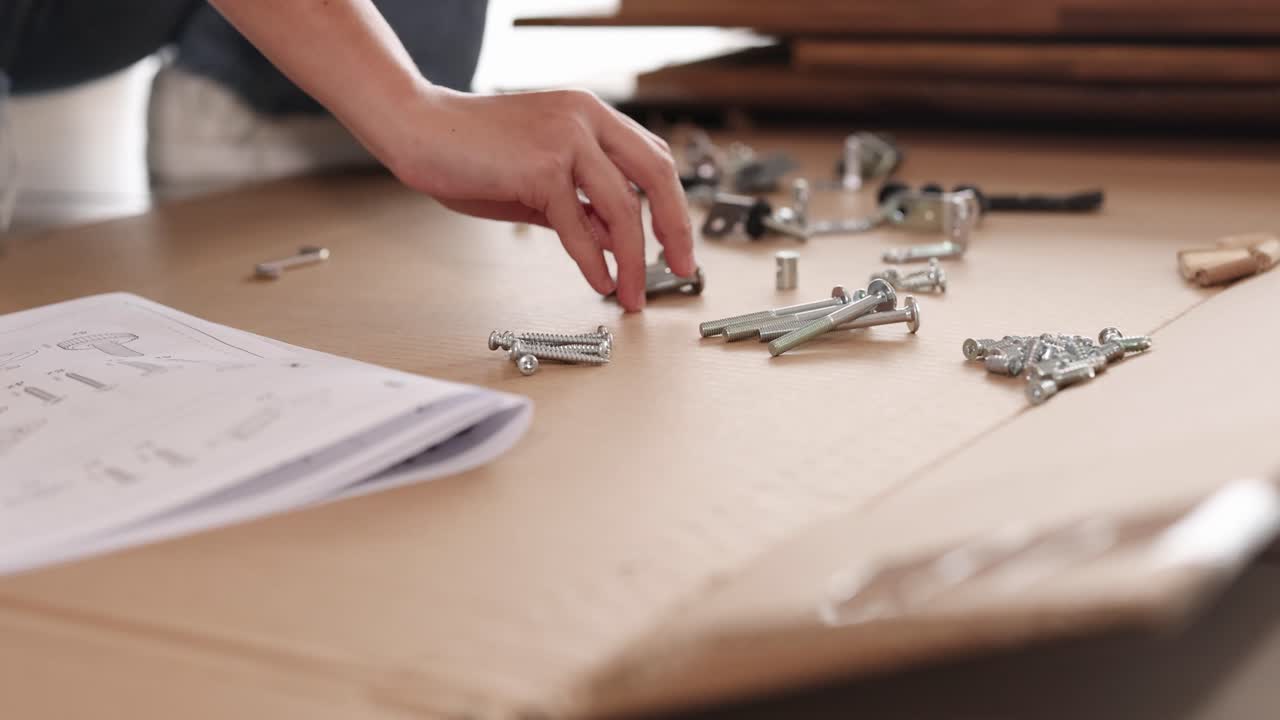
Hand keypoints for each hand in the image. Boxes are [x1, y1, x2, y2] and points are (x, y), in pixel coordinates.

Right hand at [382, 87, 695, 310]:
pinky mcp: (541, 167)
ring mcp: (565, 139)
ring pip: (622, 207)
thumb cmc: (470, 154)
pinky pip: (579, 224)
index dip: (672, 203)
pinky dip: (595, 260)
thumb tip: (622, 245)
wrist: (418, 129)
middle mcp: (585, 118)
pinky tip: (601, 282)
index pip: (652, 157)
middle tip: (684, 268)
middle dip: (675, 229)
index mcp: (589, 114)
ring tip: (633, 294)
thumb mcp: (539, 182)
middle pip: (656, 175)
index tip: (678, 243)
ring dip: (635, 259)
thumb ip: (582, 206)